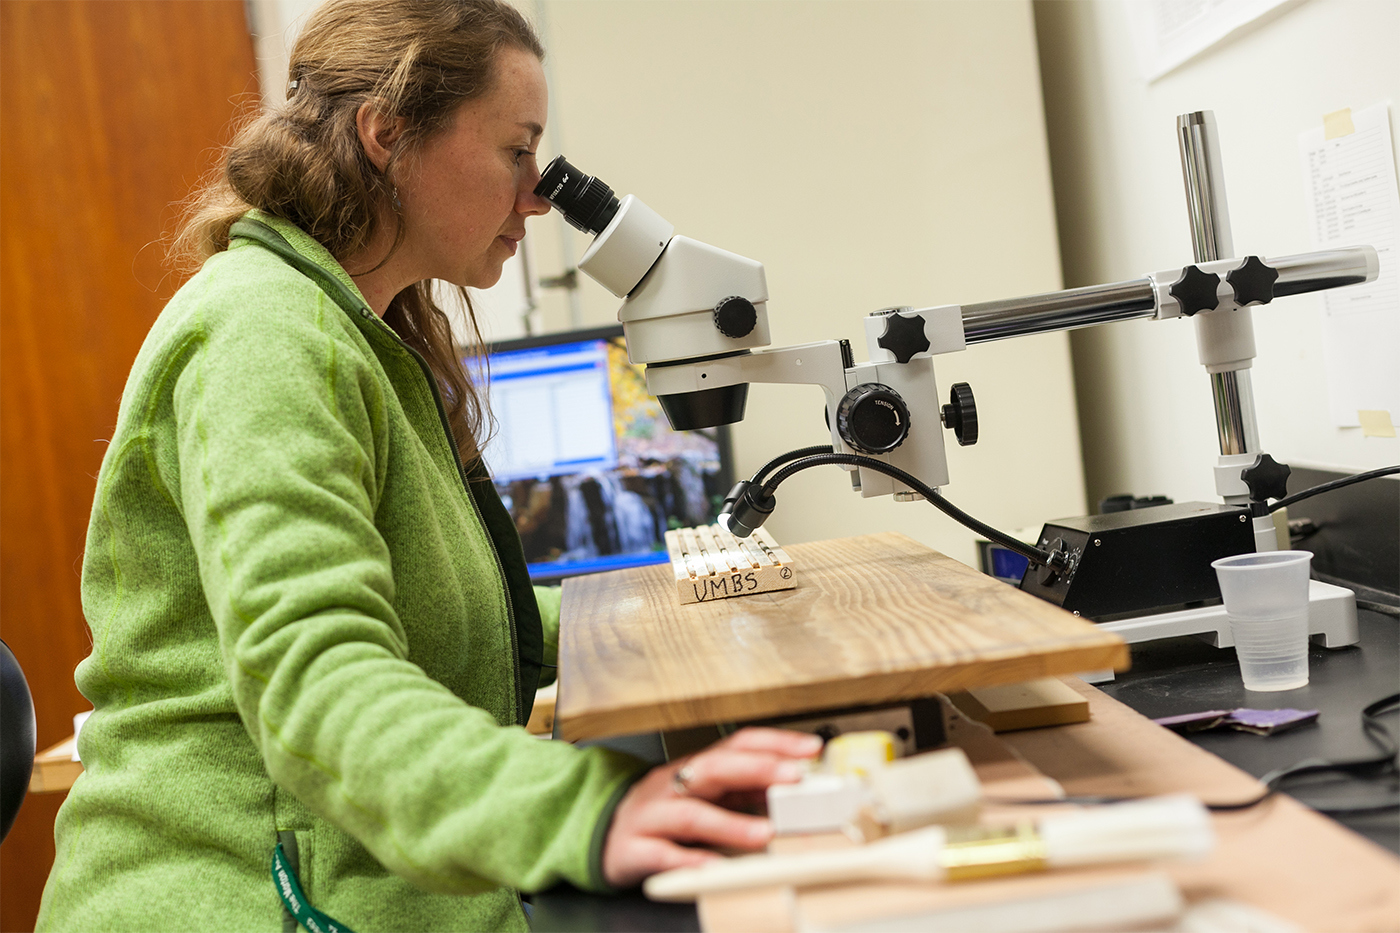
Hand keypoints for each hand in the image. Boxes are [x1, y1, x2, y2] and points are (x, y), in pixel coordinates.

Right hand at [601, 728, 822, 888]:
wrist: (600, 834)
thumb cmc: (661, 814)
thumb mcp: (704, 797)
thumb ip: (744, 793)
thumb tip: (791, 792)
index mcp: (695, 769)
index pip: (737, 744)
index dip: (775, 742)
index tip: (811, 747)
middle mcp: (673, 785)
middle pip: (714, 768)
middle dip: (757, 770)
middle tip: (795, 778)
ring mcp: (652, 816)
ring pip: (690, 814)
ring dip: (730, 824)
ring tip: (766, 834)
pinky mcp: (634, 849)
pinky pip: (662, 855)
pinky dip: (689, 862)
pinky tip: (713, 870)